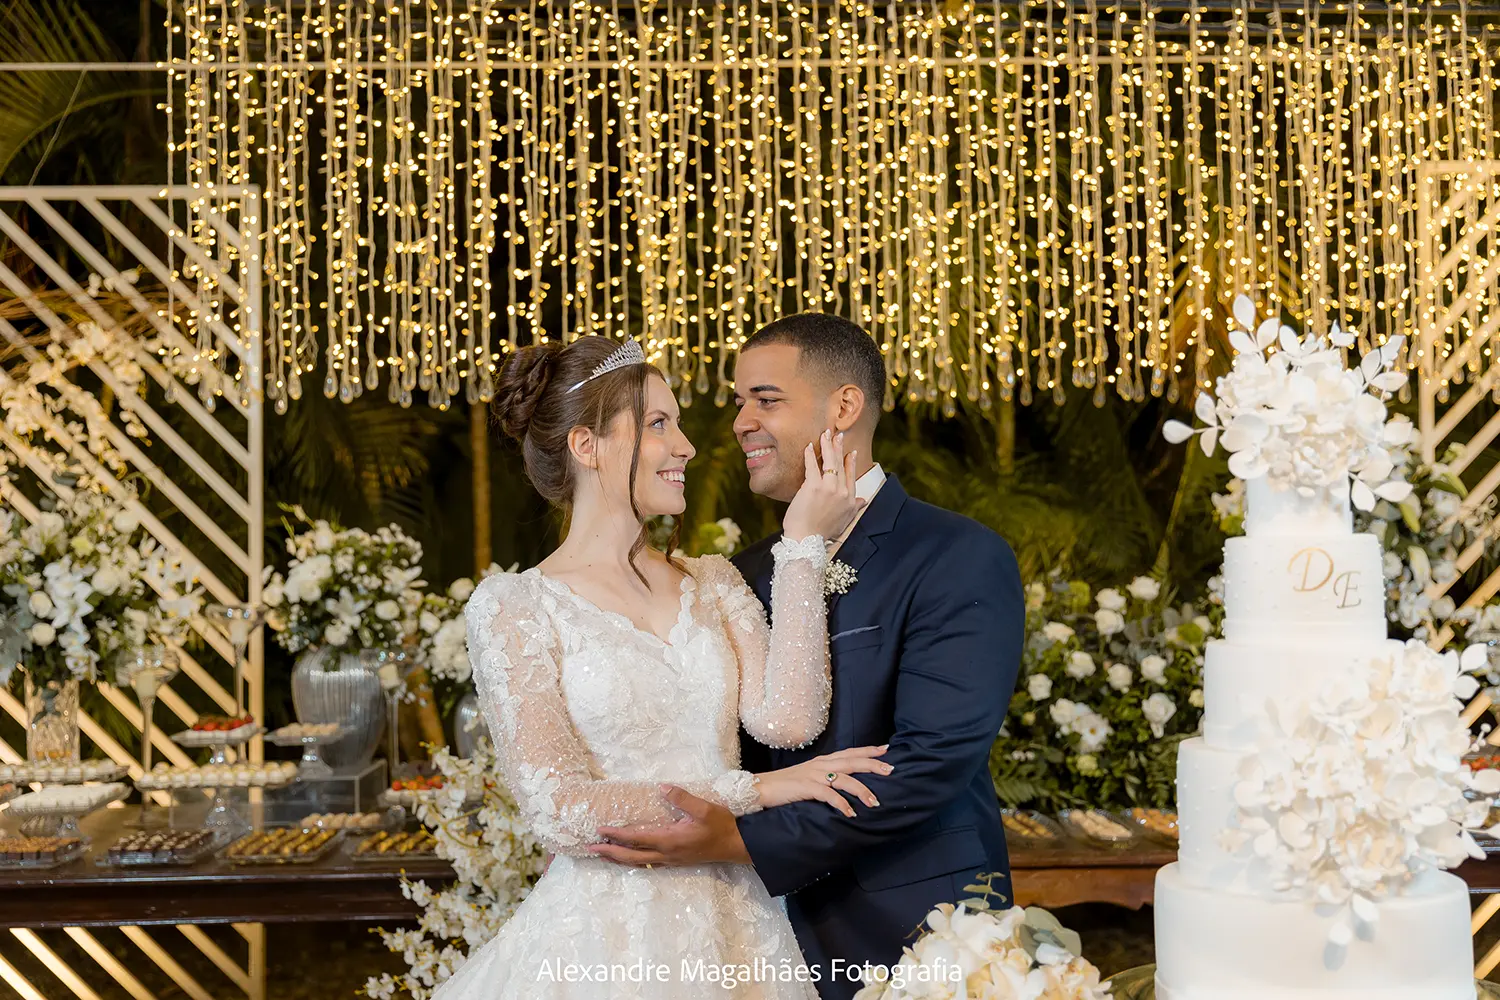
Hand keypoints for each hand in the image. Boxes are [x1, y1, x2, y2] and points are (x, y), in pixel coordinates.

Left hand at [591, 786, 749, 866]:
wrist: (736, 846)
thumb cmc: (721, 826)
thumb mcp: (704, 809)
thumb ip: (682, 799)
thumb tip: (662, 788)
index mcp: (670, 840)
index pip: (636, 839)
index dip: (616, 835)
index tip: (600, 830)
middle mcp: (666, 854)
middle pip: (631, 857)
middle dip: (609, 852)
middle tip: (590, 847)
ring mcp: (671, 860)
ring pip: (638, 863)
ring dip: (619, 859)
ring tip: (603, 854)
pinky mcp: (675, 861)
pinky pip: (648, 864)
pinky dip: (633, 860)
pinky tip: (629, 857)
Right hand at [755, 744, 891, 817]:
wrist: (760, 789)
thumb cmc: (784, 787)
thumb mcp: (808, 779)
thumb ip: (825, 780)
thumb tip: (843, 788)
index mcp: (822, 761)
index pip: (850, 752)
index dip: (868, 751)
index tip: (886, 750)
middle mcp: (820, 765)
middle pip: (852, 762)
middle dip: (873, 765)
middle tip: (891, 770)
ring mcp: (813, 775)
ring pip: (844, 779)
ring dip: (861, 790)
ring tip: (875, 802)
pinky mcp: (805, 787)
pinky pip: (828, 795)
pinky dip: (841, 804)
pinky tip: (850, 813)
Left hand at [783, 430, 864, 542]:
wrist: (807, 540)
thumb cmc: (822, 532)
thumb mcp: (844, 521)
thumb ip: (854, 508)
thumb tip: (863, 500)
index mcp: (850, 499)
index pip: (851, 475)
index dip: (851, 462)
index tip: (851, 451)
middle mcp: (842, 491)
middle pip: (841, 465)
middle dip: (839, 447)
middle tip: (837, 434)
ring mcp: (828, 488)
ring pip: (830, 462)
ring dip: (827, 445)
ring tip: (825, 434)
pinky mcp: (813, 486)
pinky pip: (812, 466)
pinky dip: (810, 455)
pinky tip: (809, 446)